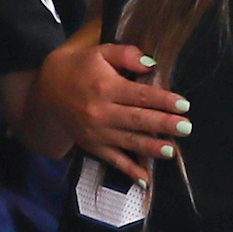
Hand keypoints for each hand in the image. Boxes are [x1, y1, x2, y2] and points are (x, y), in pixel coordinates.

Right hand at [36, 37, 189, 183]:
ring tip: (172, 151)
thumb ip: (126, 55)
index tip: (184, 105)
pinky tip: (145, 179)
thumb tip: (151, 63)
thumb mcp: (100, 52)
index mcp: (106, 88)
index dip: (163, 100)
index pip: (140, 95)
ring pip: (128, 142)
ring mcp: (96, 132)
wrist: (46, 89)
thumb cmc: (79, 67)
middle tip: (186, 128)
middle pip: (138, 120)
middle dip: (164, 125)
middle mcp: (101, 112)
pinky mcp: (91, 145)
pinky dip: (128, 171)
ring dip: (151, 148)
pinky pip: (112, 160)